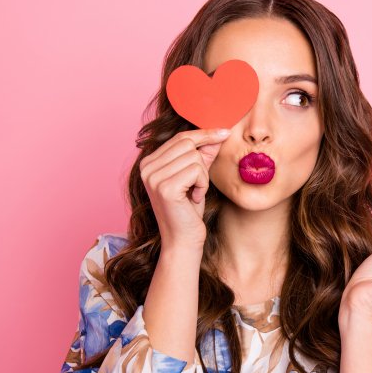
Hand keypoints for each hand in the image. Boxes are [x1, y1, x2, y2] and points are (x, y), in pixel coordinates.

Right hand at [139, 128, 230, 249]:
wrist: (183, 240)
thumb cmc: (189, 211)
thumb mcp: (196, 177)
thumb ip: (203, 154)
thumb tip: (219, 132)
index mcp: (149, 162)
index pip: (180, 138)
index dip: (204, 134)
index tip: (225, 132)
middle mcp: (146, 167)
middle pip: (188, 144)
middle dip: (202, 162)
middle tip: (197, 184)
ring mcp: (153, 177)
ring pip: (194, 157)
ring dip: (202, 177)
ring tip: (193, 193)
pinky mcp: (165, 187)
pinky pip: (196, 170)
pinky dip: (202, 184)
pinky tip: (194, 198)